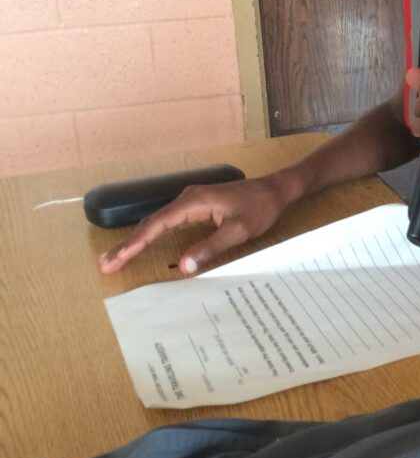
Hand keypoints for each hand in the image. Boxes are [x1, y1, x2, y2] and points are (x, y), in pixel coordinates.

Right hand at [97, 175, 288, 276]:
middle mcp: (188, 198)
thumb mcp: (239, 231)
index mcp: (194, 202)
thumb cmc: (259, 209)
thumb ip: (210, 247)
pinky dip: (152, 234)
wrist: (275, 190)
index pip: (157, 225)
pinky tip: (143, 244)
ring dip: (137, 240)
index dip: (136, 244)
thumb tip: (183, 267)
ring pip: (157, 222)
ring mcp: (190, 201)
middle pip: (151, 222)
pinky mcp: (195, 206)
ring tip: (117, 258)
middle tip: (106, 265)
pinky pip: (167, 221)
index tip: (117, 259)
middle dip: (128, 244)